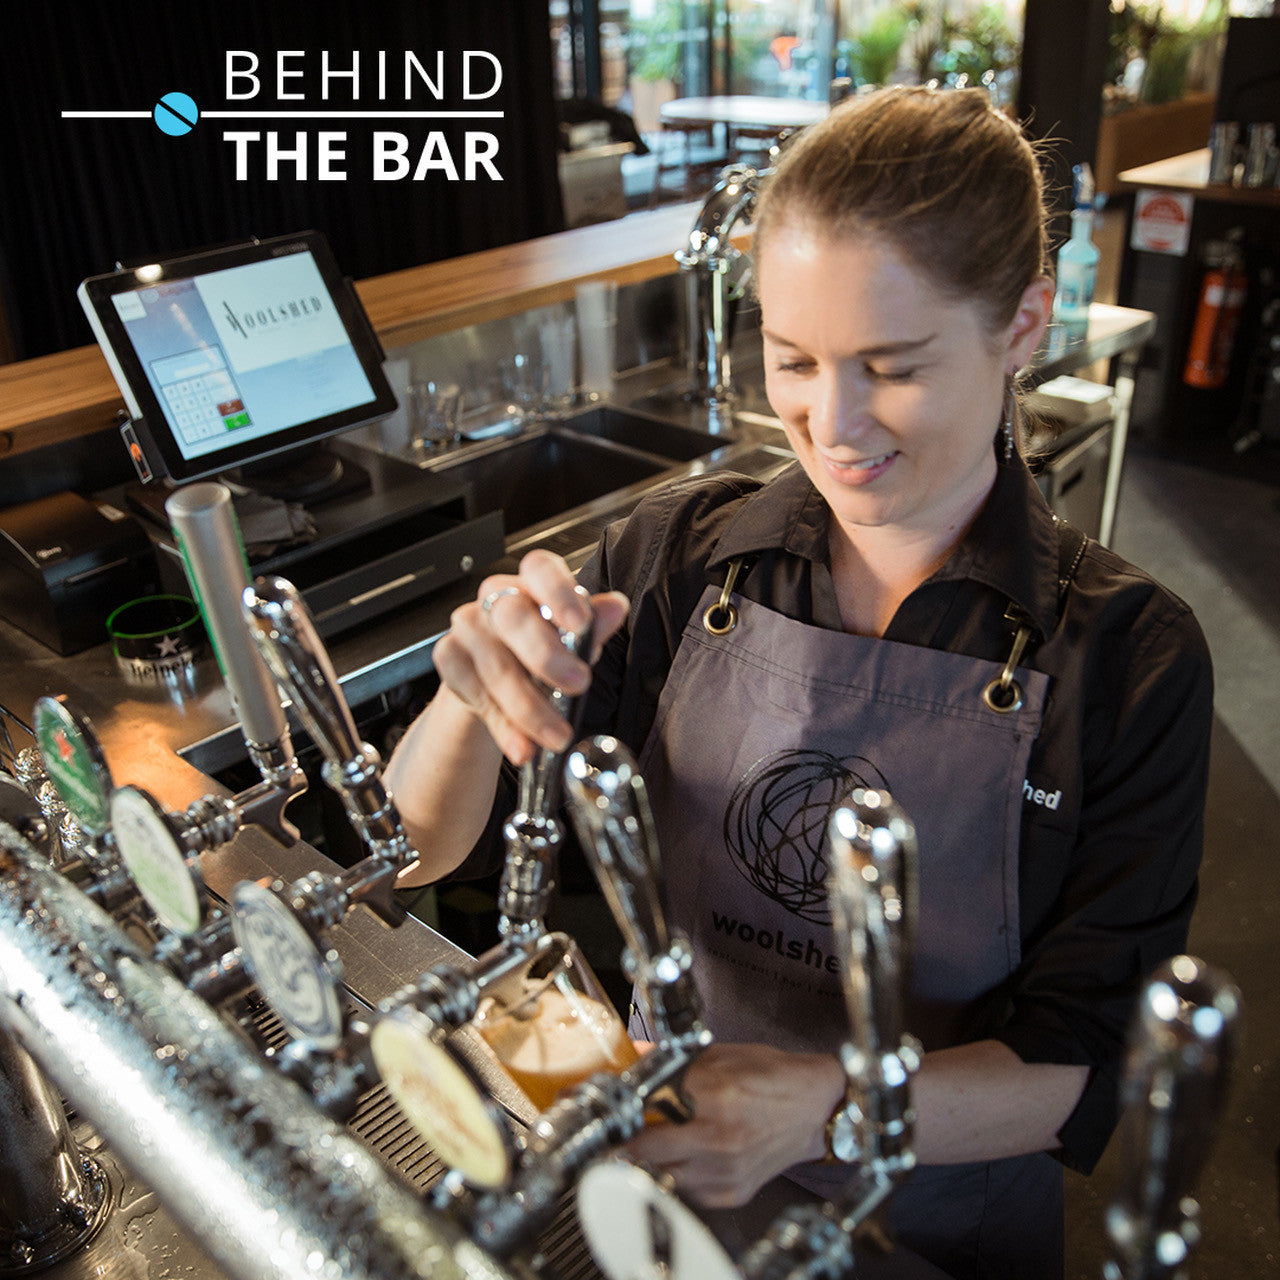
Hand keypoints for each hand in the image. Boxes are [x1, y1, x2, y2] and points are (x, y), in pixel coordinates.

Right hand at [432, 549, 628, 765]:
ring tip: (556, 735)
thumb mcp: (573, 639)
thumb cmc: (539, 650)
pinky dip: (504, 727)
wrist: (494, 682)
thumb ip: (593, 625)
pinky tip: (522, 745)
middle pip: (514, 618)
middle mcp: (497, 600)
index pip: (540, 569)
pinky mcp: (449, 659)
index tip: (579, 622)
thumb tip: (615, 608)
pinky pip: (476, 695)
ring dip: (530, 708)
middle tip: (579, 685)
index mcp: (532, 584)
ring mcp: (468, 628)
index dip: (559, 591)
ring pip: (496, 667)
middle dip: (548, 657)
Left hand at [625, 1042, 844, 1208]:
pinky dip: (676, 1175)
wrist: (816, 1107)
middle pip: (644, 1149)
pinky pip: (686, 1190)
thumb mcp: (721, 1055)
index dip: (623, 1107)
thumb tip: (633, 1054)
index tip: (613, 1103)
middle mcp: (718, 1136)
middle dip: (627, 1137)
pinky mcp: (732, 1191)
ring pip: (660, 1174)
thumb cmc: (773, 1077)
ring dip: (648, 1160)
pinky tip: (681, 1157)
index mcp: (714, 1094)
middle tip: (621, 1127)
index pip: (646, 1107)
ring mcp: (725, 1169)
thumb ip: (672, 1060)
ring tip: (649, 1142)